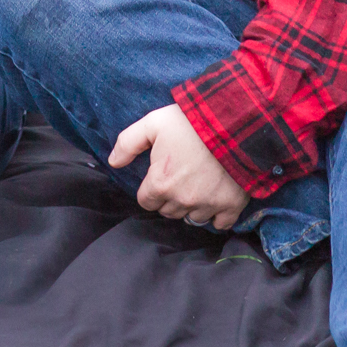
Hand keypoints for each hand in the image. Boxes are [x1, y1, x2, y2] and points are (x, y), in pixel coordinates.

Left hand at [109, 103, 248, 231]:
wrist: (234, 123)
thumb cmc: (190, 122)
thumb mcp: (153, 123)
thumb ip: (128, 142)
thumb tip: (113, 162)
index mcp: (160, 184)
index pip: (146, 201)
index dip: (151, 189)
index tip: (160, 176)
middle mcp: (181, 201)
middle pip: (168, 211)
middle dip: (169, 198)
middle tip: (179, 178)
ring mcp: (207, 206)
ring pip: (192, 218)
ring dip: (191, 206)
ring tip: (197, 186)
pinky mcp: (231, 206)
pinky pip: (219, 224)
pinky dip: (217, 215)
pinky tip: (216, 198)